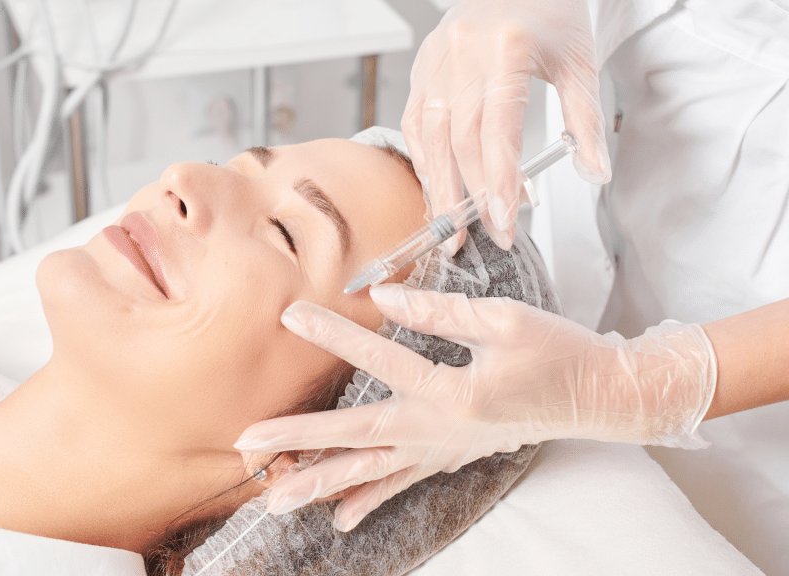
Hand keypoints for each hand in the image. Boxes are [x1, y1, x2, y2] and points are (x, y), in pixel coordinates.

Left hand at [236, 285, 714, 530]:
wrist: (598, 398)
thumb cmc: (558, 352)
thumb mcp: (506, 320)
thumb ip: (442, 311)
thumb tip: (386, 298)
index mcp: (455, 391)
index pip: (382, 358)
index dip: (334, 333)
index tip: (291, 313)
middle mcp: (440, 430)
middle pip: (357, 436)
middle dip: (299, 439)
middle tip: (247, 441)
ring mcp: (442, 450)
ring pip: (371, 472)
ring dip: (321, 484)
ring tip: (273, 499)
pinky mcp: (448, 456)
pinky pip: (400, 484)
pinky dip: (368, 499)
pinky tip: (340, 518)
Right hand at [403, 0, 610, 253]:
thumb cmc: (550, 12)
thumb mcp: (579, 63)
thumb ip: (584, 121)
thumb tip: (595, 172)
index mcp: (504, 51)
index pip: (495, 133)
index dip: (496, 184)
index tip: (505, 223)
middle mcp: (461, 56)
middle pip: (459, 142)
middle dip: (470, 197)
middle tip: (484, 236)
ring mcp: (435, 62)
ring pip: (429, 138)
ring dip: (438, 188)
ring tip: (449, 227)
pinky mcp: (421, 69)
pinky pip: (414, 123)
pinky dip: (424, 160)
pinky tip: (436, 187)